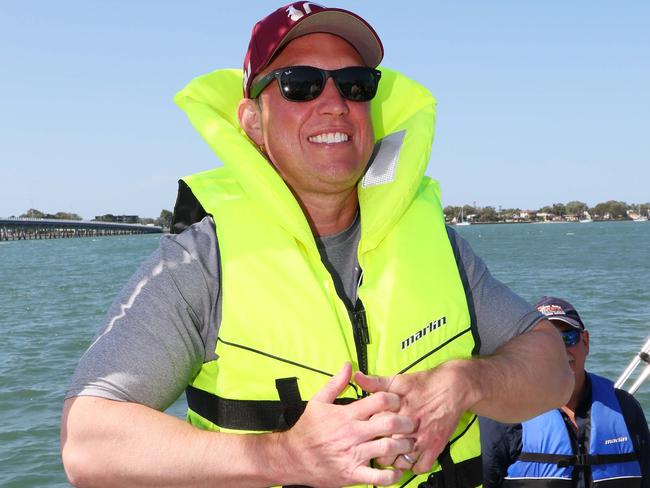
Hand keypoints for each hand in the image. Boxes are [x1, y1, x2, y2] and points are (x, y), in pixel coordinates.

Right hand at [281, 363, 415, 486]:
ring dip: (402, 446)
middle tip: (411, 423)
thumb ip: (336, 383)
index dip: (393, 399)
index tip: (398, 401)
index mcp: (347, 415)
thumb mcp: (318, 401)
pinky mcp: (352, 474)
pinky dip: (392, 475)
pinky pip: (378, 477)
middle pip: (389, 424)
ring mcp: (354, 455)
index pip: (378, 401)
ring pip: (387, 448)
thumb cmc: (307, 431)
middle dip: (405, 422)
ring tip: (407, 445)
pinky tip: (396, 469)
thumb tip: (348, 366)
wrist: (293, 458)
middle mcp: (353, 434)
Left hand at [355, 361, 473, 474]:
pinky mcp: (436, 446)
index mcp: (396, 410)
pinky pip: (421, 466)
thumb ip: (375, 382)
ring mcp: (422, 438)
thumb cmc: (424, 383)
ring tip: (392, 453)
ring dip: (394, 460)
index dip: (367, 431)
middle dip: (378, 449)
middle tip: (377, 446)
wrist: (454, 387)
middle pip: (384, 448)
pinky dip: (413, 466)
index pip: (372, 428)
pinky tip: (409, 458)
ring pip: (401, 461)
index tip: (367, 432)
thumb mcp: (398, 380)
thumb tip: (357, 377)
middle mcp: (408, 426)